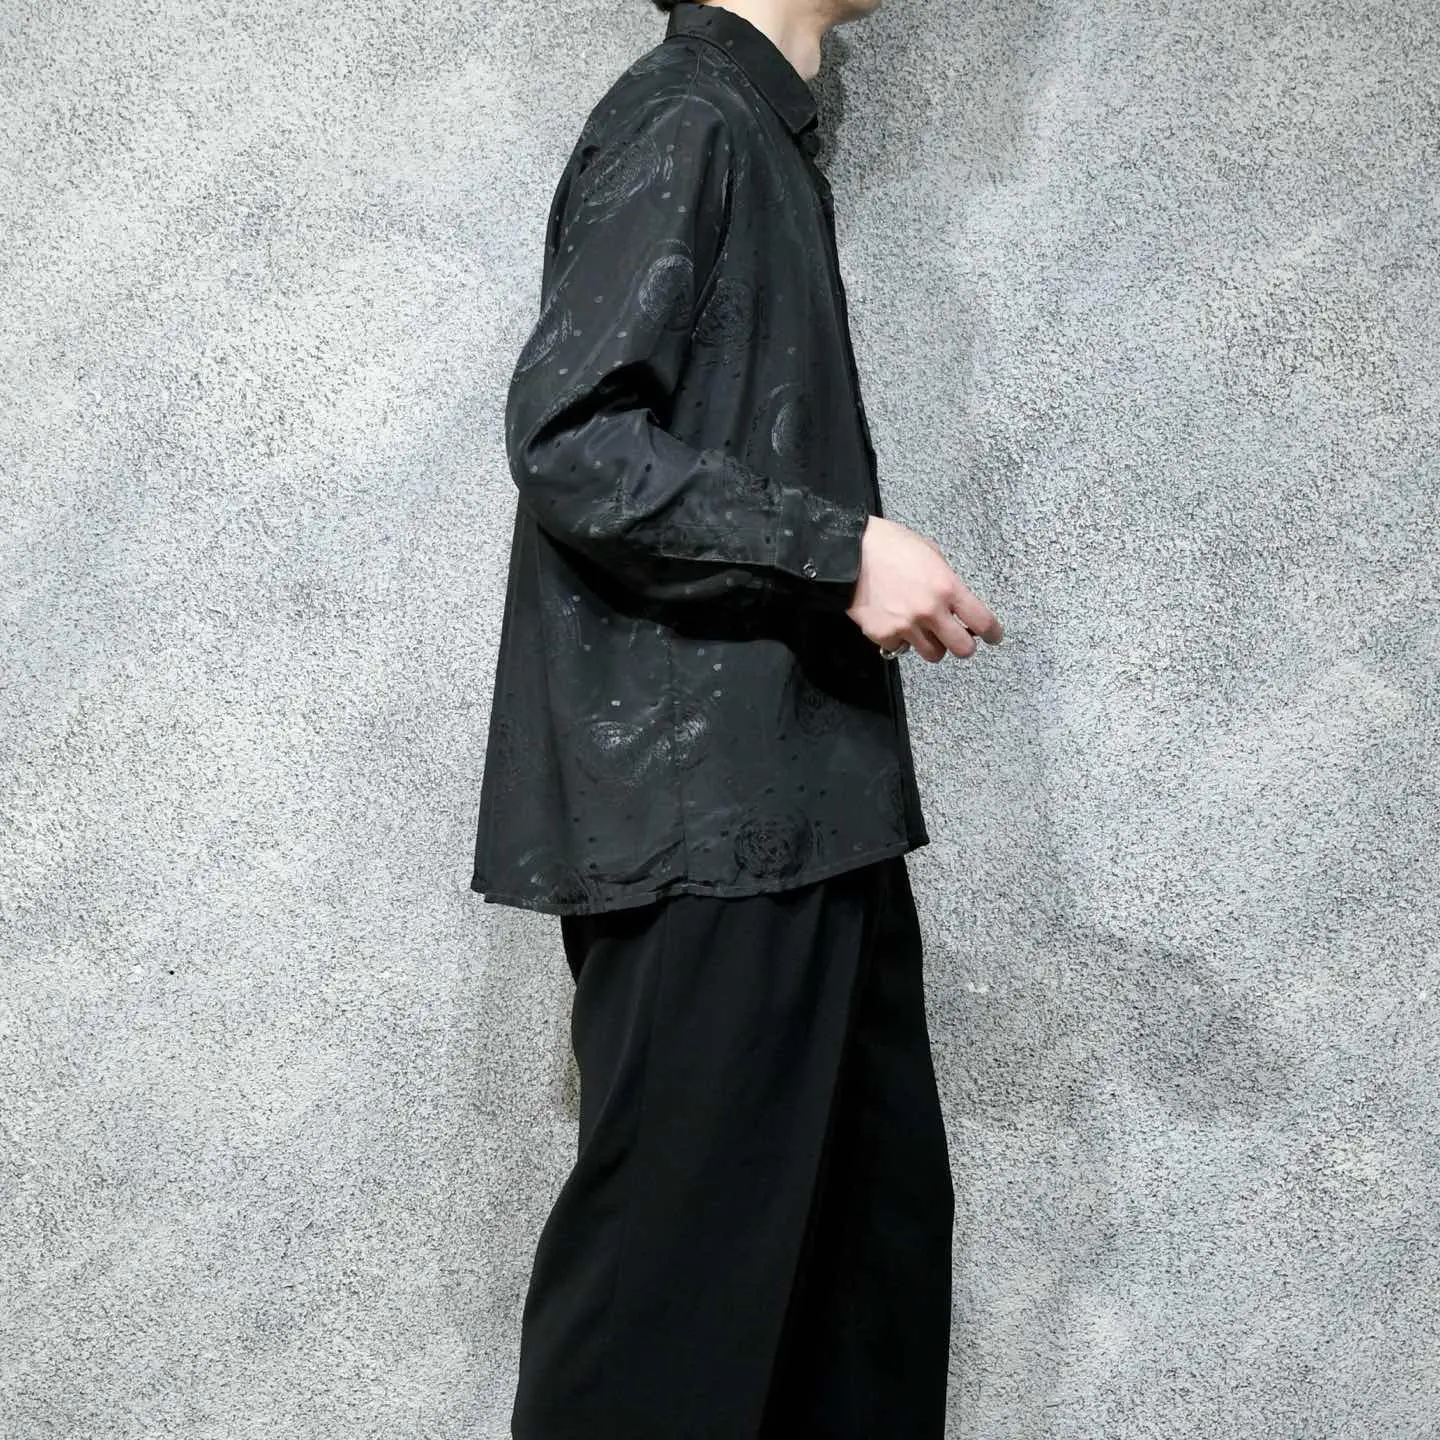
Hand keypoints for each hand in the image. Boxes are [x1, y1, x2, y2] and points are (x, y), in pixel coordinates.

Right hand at [845, 515, 1002, 662]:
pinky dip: (899, 639)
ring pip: (932, 654)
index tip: (993, 636)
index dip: (992, 633)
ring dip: (931, 644)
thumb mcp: (929, 553)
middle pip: (962, 649)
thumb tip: (953, 600)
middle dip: (963, 646)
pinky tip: (892, 621)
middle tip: (956, 638)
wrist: (848, 552)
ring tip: (920, 629)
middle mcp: (930, 611)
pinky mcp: (883, 635)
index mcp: (947, 587)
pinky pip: (900, 648)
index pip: (982, 621)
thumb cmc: (889, 545)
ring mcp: (906, 626)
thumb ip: (946, 580)